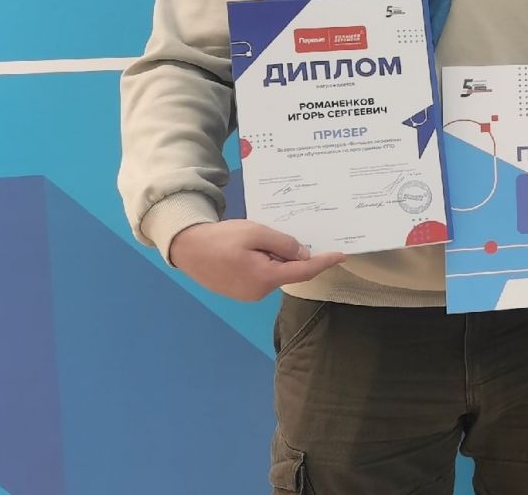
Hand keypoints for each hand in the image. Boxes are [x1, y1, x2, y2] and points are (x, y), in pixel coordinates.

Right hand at [169, 220, 345, 301]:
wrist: (186, 248)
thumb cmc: (220, 239)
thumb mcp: (256, 233)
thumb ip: (283, 244)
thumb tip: (304, 254)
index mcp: (265, 278)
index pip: (304, 271)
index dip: (324, 262)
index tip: (341, 255)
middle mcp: (259, 292)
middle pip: (288, 271)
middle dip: (291, 254)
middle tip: (280, 235)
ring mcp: (248, 294)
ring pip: (275, 273)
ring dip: (275, 257)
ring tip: (259, 240)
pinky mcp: (240, 292)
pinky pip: (262, 276)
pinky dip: (264, 262)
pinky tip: (252, 249)